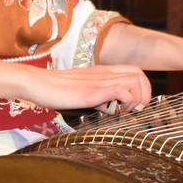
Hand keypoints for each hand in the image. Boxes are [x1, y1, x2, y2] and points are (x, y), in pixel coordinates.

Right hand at [30, 64, 152, 112]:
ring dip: (137, 98)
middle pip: (140, 74)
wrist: (38, 83)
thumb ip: (99, 96)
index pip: (135, 71)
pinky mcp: (92, 91)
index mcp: (103, 72)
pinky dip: (125, 102)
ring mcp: (99, 81)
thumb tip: (111, 107)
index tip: (135, 104)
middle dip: (144, 93)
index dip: (142, 87)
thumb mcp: (83, 91)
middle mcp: (104, 74)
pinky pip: (120, 90)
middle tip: (135, 109)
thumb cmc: (57, 89)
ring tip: (126, 111)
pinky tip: (114, 111)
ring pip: (135, 80)